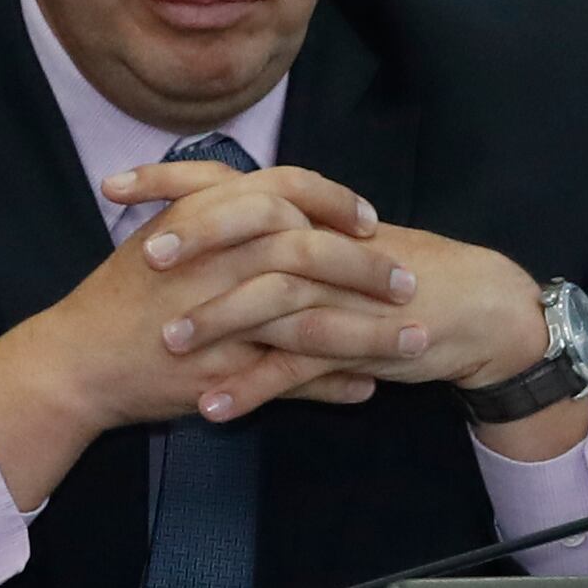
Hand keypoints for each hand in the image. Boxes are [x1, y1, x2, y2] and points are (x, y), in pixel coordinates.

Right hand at [0, 160, 400, 504]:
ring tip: (416, 340)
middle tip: (408, 282)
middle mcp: (215, 260)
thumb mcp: (163, 235)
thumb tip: (272, 202)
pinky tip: (368, 386)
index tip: (370, 222)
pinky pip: (293, 377)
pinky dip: (335, 384)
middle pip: (314, 251)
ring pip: (315, 319)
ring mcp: (220, 316)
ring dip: (372, 332)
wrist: (74, 360)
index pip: (288, 190)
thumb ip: (217, 214)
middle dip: (370, 268)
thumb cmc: (117, 298)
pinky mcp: (221, 368)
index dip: (336, 202)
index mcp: (204, 218)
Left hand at [128, 188, 579, 456]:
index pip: (231, 181)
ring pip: (274, 297)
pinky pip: (300, 366)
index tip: (111, 185)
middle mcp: (321, 244)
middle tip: (146, 256)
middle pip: (256, 225)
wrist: (477, 311)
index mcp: (304, 217)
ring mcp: (341, 294)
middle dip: (199, 236)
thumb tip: (186, 225)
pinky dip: (254, 388)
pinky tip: (212, 408)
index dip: (171, 179)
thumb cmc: (388, 278)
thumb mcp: (322, 247)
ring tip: (166, 344)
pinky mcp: (360, 343)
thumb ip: (262, 237)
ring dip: (218, 321)